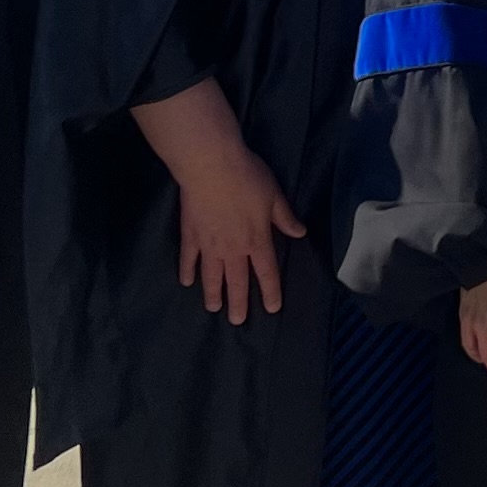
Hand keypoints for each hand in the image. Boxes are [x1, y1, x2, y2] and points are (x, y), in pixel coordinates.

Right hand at [174, 138, 308, 323]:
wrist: (211, 166)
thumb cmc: (247, 177)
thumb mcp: (274, 196)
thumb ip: (285, 217)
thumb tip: (300, 233)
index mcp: (257, 240)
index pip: (266, 272)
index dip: (270, 292)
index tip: (272, 308)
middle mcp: (233, 249)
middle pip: (236, 282)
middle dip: (238, 303)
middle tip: (236, 321)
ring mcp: (209, 244)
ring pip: (211, 276)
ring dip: (213, 294)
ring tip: (214, 309)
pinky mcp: (190, 234)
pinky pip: (188, 258)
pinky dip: (187, 271)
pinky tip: (186, 282)